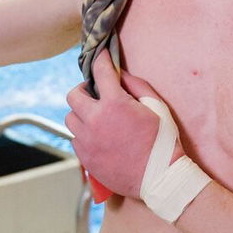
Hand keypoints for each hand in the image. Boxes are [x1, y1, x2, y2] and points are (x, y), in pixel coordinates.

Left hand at [64, 49, 183, 197]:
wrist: (161, 178)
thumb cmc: (162, 142)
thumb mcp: (157, 106)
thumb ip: (136, 85)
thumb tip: (119, 73)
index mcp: (114, 104)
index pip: (100, 71)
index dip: (100, 59)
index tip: (100, 55)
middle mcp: (95, 120)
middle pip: (73, 95)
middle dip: (84, 91)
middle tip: (95, 94)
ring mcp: (87, 141)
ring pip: (70, 118)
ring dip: (81, 114)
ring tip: (97, 118)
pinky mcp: (86, 158)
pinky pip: (75, 139)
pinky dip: (83, 134)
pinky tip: (98, 137)